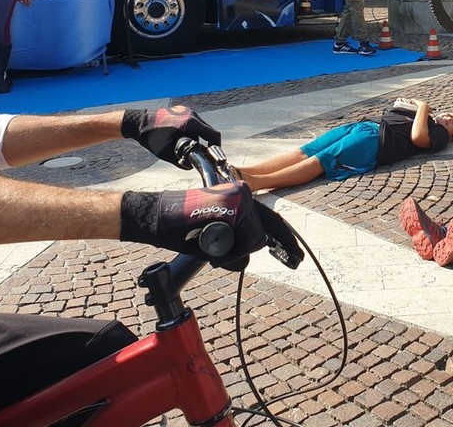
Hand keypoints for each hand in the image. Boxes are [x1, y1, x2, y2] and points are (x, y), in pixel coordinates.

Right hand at [119, 182, 303, 269]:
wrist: (155, 217)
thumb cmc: (179, 229)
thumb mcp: (212, 238)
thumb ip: (233, 244)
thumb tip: (247, 260)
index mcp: (239, 196)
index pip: (270, 218)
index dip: (285, 238)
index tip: (297, 256)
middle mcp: (243, 192)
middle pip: (261, 233)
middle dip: (252, 249)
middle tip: (262, 260)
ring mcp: (240, 197)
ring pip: (254, 239)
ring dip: (233, 253)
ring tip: (209, 250)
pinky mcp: (233, 207)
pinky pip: (246, 240)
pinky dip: (229, 252)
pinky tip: (209, 249)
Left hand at [121, 106, 221, 164]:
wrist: (137, 122)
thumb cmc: (151, 137)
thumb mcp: (167, 153)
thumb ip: (182, 161)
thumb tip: (192, 166)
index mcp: (191, 123)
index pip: (213, 134)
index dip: (216, 146)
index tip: (214, 154)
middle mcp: (191, 114)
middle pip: (207, 130)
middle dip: (206, 142)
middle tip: (200, 153)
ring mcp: (186, 110)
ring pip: (200, 126)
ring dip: (197, 136)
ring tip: (185, 144)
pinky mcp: (181, 110)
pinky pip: (192, 121)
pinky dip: (191, 130)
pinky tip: (179, 137)